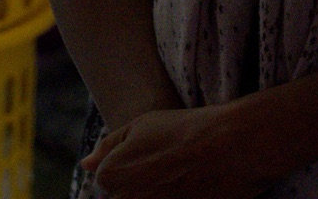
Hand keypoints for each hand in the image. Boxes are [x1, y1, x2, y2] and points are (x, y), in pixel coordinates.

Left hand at [81, 102, 281, 198]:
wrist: (232, 147)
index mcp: (111, 177)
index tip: (154, 159)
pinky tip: (191, 189)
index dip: (129, 168)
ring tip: (181, 178)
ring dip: (161, 193)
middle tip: (170, 170)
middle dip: (143, 188)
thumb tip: (85, 164)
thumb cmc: (186, 130)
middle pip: (126, 198)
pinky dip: (177, 197)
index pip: (106, 183)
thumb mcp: (141, 125)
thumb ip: (108, 147)